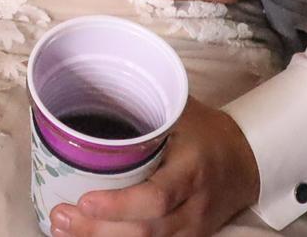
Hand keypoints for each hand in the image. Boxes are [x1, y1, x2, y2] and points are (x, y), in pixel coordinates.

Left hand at [50, 98, 260, 236]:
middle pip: (145, 231)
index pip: (157, 198)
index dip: (119, 205)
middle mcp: (193, 206)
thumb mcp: (183, 113)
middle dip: (98, 229)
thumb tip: (96, 85)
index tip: (84, 200)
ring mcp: (190, 229)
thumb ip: (146, 107)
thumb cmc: (207, 132)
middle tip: (60, 216)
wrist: (246, 162)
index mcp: (192, 171)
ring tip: (62, 229)